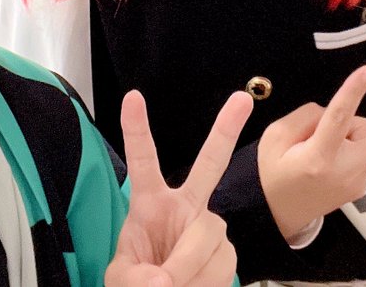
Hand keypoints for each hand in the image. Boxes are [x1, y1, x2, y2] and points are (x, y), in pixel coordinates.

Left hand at [105, 89, 252, 286]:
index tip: (132, 97)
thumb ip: (136, 277)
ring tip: (173, 286)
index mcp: (149, 203)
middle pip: (210, 164)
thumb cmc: (138, 284)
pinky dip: (204, 282)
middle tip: (242, 100)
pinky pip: (221, 263)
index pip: (143, 162)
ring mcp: (209, 227)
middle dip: (226, 130)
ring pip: (207, 237)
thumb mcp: (122, 280)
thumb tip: (164, 281)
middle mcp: (185, 207)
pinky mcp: (227, 252)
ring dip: (187, 268)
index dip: (137, 130)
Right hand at [257, 65, 365, 241]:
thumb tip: (335, 110)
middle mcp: (344, 171)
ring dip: (351, 128)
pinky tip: (324, 157)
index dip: (353, 93)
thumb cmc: (270, 175)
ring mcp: (357, 181)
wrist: (273, 217)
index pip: (337, 119)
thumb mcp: (275, 138)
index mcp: (318, 158)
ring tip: (314, 143)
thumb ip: (306, 117)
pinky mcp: (361, 184)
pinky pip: (361, 148)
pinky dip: (347, 143)